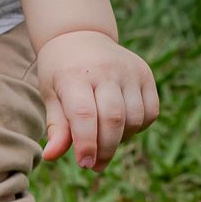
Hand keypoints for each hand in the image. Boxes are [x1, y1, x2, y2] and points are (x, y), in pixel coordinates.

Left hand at [35, 30, 159, 171]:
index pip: (84, 115)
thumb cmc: (60, 71)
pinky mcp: (145, 74)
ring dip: (121, 139)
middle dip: (105, 149)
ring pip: (135, 118)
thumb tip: (50, 157)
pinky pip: (150, 112)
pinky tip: (121, 127)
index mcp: (74, 75)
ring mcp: (129, 71)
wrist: (80, 36)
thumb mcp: (51, 94)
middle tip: (94, 165)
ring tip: (104, 140)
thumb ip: (57, 126)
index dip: (87, 143)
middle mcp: (105, 70)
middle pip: (113, 119)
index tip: (85, 164)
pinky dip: (138, 127)